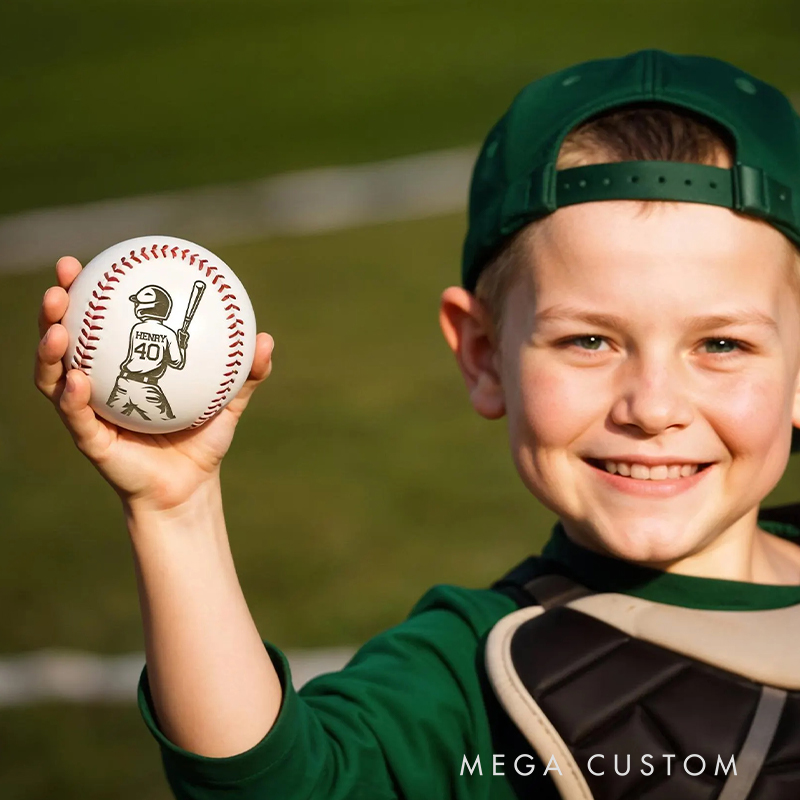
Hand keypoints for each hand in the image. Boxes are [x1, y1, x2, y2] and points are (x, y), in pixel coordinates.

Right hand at [34, 256, 273, 512]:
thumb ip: (246, 373)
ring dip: (50, 348)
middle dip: (55, 310)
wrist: (189, 488)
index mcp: (123, 368)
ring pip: (54, 375)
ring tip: (58, 326)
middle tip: (61, 284)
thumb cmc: (202, 440)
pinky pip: (75, 414)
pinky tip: (78, 378)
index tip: (87, 262)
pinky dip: (72, 395)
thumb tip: (265, 338)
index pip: (98, 322)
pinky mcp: (89, 440)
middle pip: (63, 340)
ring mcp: (88, 412)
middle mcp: (96, 386)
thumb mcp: (228, 402)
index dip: (88, 292)